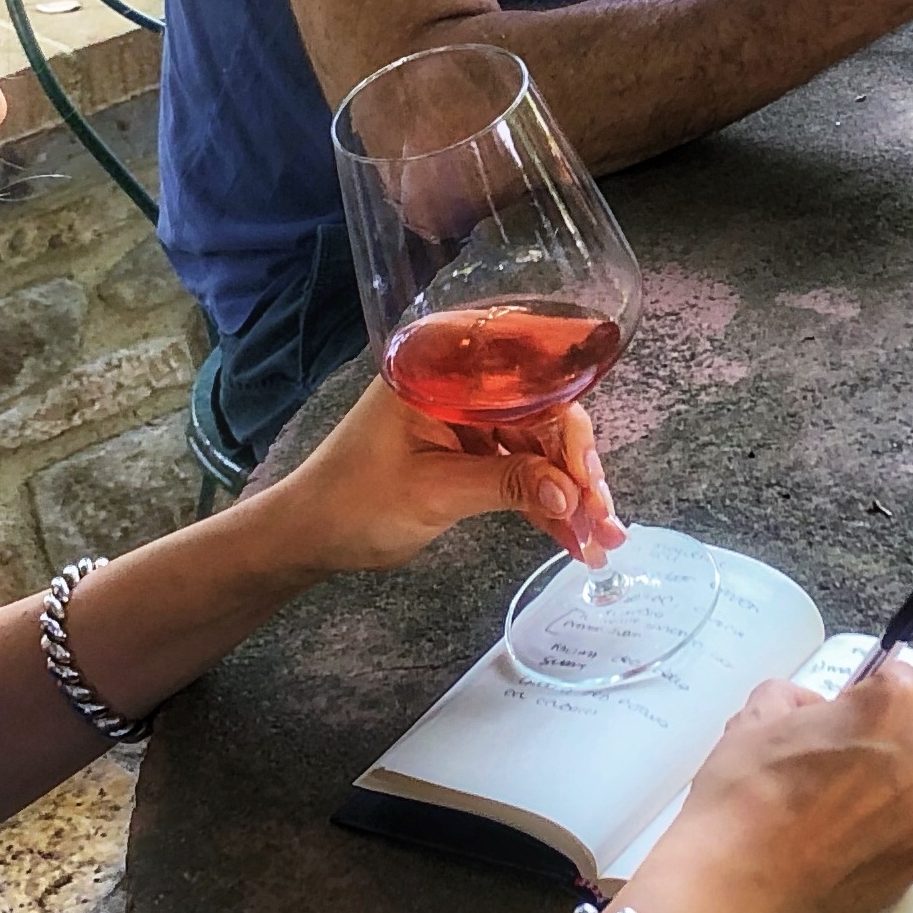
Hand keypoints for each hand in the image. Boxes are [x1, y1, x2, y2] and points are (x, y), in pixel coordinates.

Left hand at [268, 374, 626, 576]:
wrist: (308, 536)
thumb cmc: (352, 503)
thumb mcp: (432, 493)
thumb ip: (505, 485)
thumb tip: (570, 495)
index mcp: (442, 372)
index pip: (526, 384)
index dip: (567, 430)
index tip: (588, 479)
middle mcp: (460, 386)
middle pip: (542, 417)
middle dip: (576, 472)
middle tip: (604, 520)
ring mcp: (467, 420)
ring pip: (538, 448)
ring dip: (569, 494)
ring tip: (601, 540)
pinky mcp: (469, 452)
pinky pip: (520, 471)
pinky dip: (545, 504)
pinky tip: (573, 538)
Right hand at [619, 661, 912, 912]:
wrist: (735, 895)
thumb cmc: (745, 800)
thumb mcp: (756, 719)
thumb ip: (794, 696)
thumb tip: (811, 709)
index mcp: (898, 707)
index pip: (893, 681)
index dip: (856, 700)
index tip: (831, 722)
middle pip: (911, 735)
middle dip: (876, 744)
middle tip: (823, 769)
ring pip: (911, 787)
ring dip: (882, 791)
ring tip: (824, 815)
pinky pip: (907, 832)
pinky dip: (881, 833)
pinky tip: (834, 846)